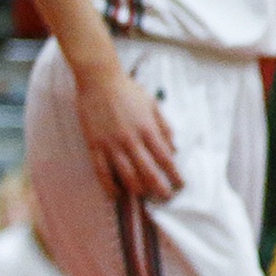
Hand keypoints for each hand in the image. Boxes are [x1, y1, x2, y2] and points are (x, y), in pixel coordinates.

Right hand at [74, 63, 180, 200]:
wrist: (98, 78)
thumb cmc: (128, 90)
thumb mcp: (153, 105)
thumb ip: (164, 128)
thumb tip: (174, 150)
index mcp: (147, 129)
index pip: (165, 159)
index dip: (175, 175)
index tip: (181, 185)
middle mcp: (131, 139)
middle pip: (148, 171)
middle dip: (160, 188)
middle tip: (166, 197)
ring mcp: (111, 143)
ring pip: (126, 174)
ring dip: (138, 190)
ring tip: (145, 196)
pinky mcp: (94, 145)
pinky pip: (102, 171)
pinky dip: (109, 185)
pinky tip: (116, 195)